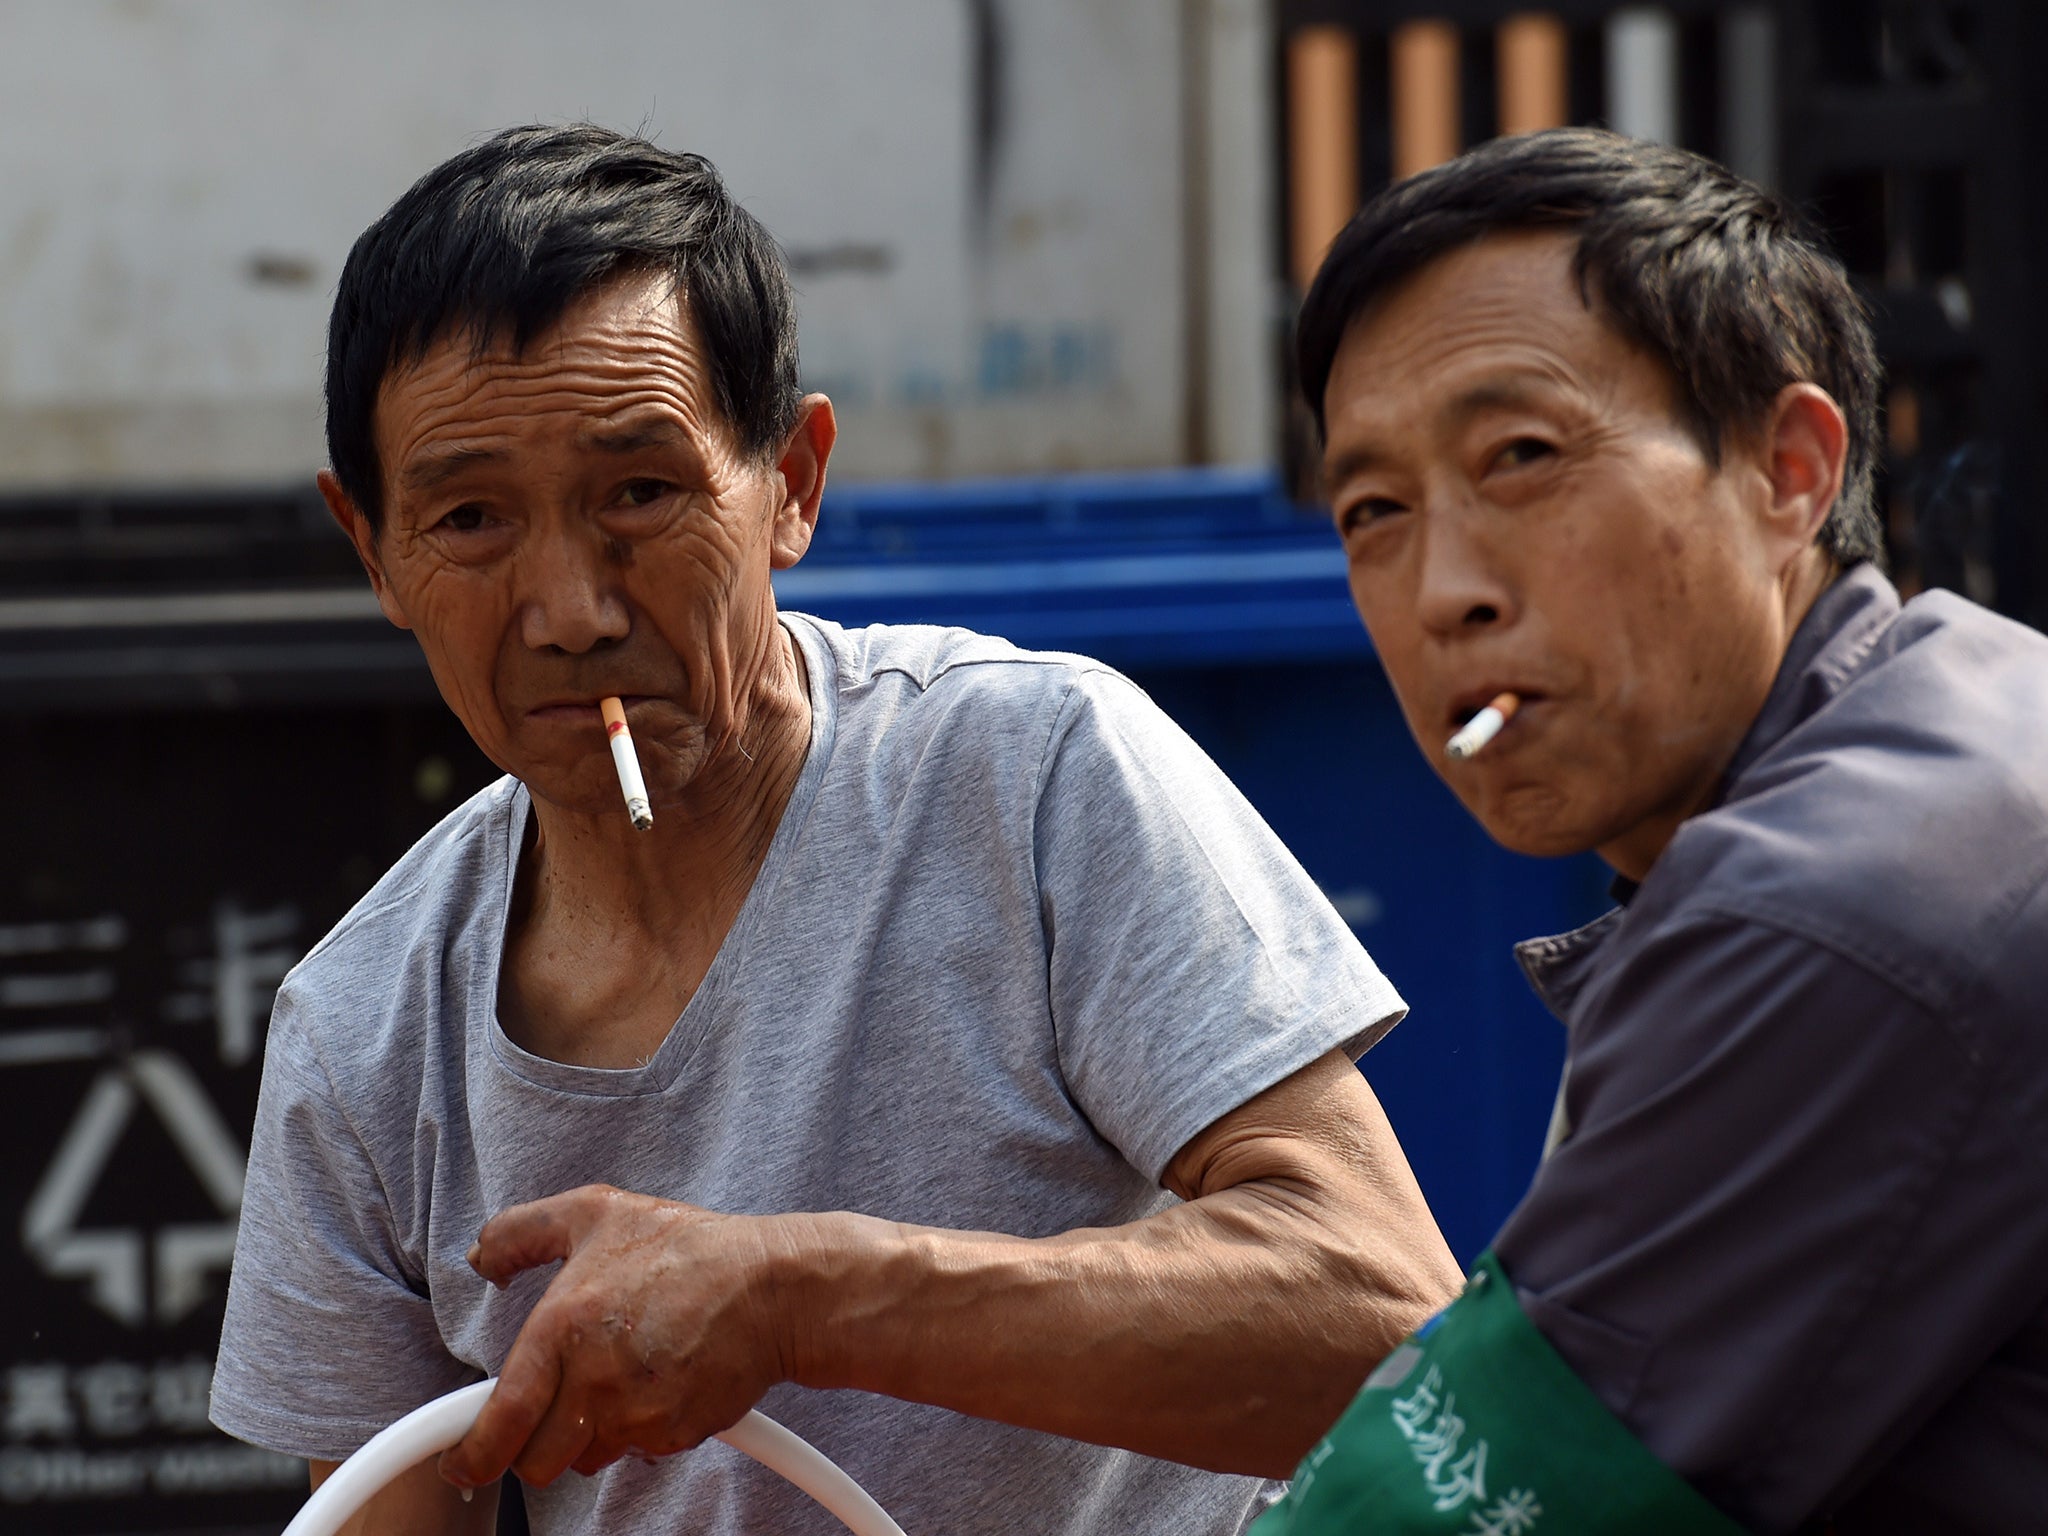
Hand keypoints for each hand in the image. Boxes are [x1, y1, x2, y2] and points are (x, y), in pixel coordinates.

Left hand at [437, 1186, 795, 1488]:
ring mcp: (636, 1414)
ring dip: (586, 1435)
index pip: (499, 1423)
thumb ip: (523, 1231)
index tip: (462, 1463)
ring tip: (615, 1381)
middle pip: (534, 1463)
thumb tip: (480, 1255)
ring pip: (584, 1460)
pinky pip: (633, 1452)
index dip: (470, 1457)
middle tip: (547, 1413)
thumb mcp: (597, 1212)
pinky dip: (635, 1429)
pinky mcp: (673, 1435)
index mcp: (562, 1329)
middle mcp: (594, 1380)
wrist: (773, 1286)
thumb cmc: (688, 1248)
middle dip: (531, 1446)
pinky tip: (654, 1384)